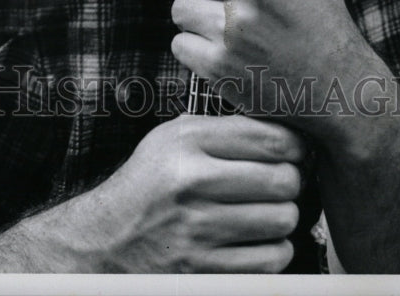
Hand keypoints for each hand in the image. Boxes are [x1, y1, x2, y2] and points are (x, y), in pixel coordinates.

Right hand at [78, 114, 305, 272]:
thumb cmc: (148, 184)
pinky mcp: (204, 270)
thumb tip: (284, 130)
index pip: (270, 138)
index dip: (295, 146)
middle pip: (283, 179)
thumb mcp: (172, 138)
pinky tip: (258, 240)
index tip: (294, 151)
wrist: (105, 239)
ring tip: (268, 211)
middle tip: (282, 182)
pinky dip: (274, 251)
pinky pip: (270, 260)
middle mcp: (192, 181)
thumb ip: (221, 129)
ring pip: (282, 220)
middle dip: (291, 181)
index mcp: (187, 141)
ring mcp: (198, 229)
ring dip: (283, 217)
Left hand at [171, 0, 385, 145]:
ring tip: (226, 29)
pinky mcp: (221, 65)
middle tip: (223, 3)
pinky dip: (197, 51)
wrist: (340, 82)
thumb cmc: (317, 19)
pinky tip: (225, 52)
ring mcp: (233, 26)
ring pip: (180, 8)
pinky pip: (180, 44)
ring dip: (197, 20)